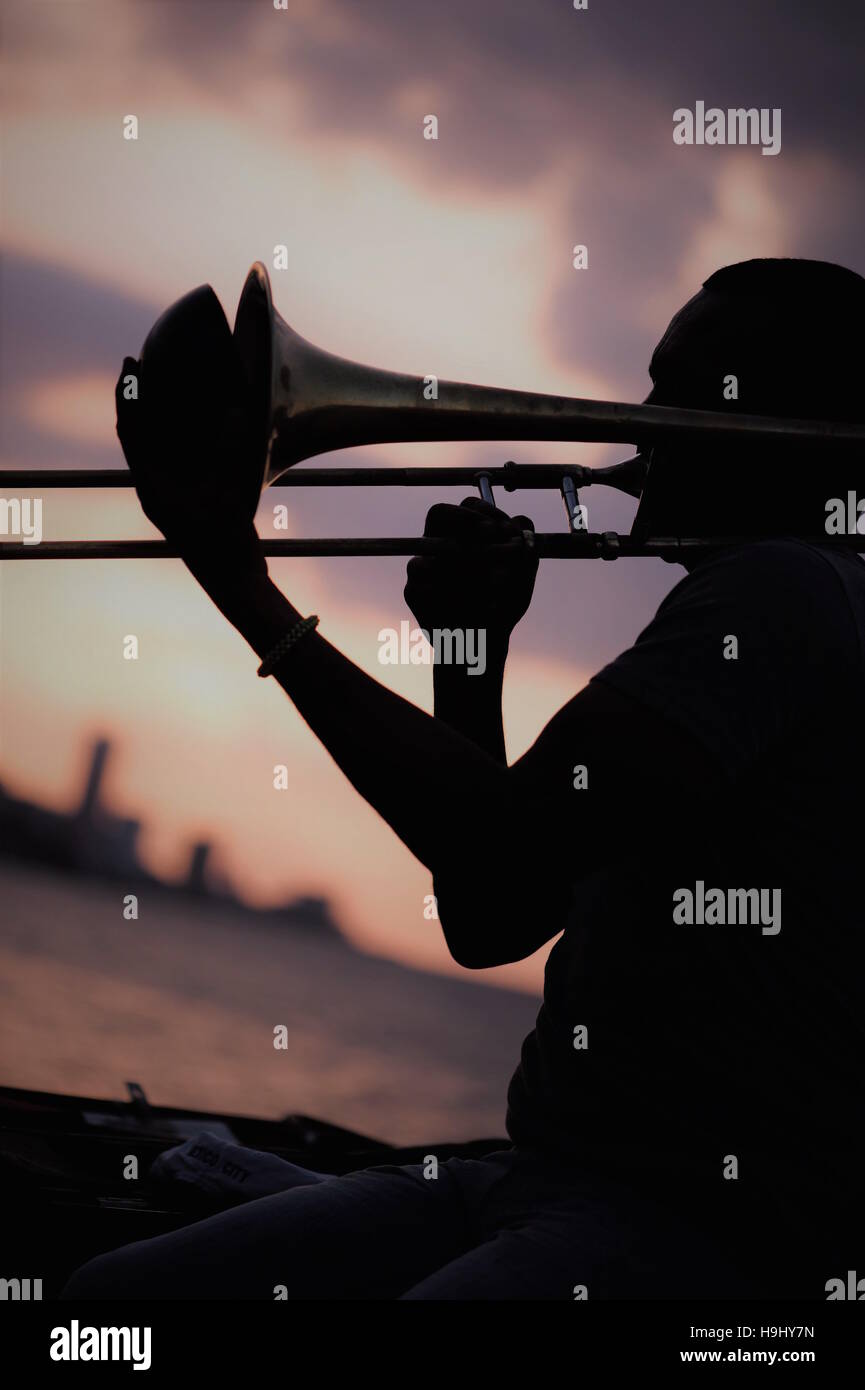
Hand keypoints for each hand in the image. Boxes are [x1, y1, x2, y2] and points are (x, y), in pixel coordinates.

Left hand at [115, 314, 266, 587]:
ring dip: (164, 417)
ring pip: (160, 446)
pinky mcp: (192, 500)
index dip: (129, 396)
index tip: (131, 364)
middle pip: (141, 434)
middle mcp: (157, 488)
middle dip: (143, 400)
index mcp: (153, 487)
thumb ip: (229, 449)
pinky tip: (204, 420)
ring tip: (173, 385)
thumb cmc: (225, 543)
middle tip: (147, 364)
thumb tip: (235, 410)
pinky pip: (183, 459)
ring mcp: (173, 496)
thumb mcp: (228, 492)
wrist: (236, 583)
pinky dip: (186, 436)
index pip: (131, 431)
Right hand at [404, 497, 537, 639]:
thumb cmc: (503, 601)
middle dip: (466, 519)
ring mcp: (422, 566)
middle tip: (491, 534)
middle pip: (438, 512)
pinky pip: (426, 583)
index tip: (504, 529)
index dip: (486, 512)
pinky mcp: (412, 590)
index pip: (469, 506)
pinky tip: (479, 605)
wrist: (484, 642)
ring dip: (473, 564)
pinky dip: (458, 594)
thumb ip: (527, 546)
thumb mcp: (523, 574)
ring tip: (501, 583)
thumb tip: (522, 523)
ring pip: (436, 550)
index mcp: (465, 534)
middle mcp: (439, 544)